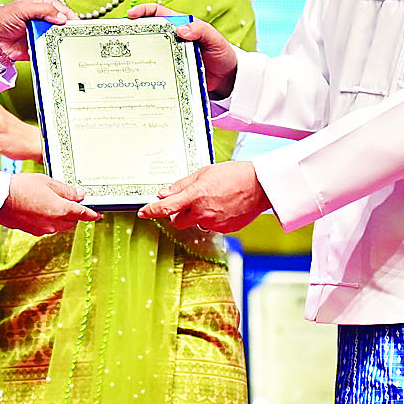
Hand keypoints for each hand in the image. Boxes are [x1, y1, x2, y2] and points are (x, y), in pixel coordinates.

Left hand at [0, 0, 74, 61]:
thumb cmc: (4, 18)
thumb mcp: (24, 8)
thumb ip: (44, 10)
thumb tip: (62, 18)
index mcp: (42, 6)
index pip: (61, 9)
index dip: (69, 16)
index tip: (76, 24)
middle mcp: (43, 19)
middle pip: (61, 24)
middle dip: (68, 30)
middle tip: (74, 36)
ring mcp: (41, 33)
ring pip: (57, 38)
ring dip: (61, 41)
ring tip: (68, 46)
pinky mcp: (38, 46)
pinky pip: (49, 50)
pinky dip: (53, 52)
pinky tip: (58, 54)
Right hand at [0, 173, 99, 234]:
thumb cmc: (21, 187)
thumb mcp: (47, 182)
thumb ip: (66, 190)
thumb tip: (79, 196)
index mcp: (61, 210)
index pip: (83, 214)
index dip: (92, 215)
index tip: (98, 215)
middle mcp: (54, 223)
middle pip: (72, 222)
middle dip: (75, 214)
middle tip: (72, 202)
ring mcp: (43, 229)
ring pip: (60, 226)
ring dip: (62, 218)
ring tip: (54, 204)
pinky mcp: (32, 231)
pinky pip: (47, 227)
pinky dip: (49, 220)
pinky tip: (41, 209)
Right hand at [127, 4, 238, 95]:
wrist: (229, 80)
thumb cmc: (222, 53)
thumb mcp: (214, 39)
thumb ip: (200, 31)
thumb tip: (180, 29)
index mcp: (180, 25)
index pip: (158, 13)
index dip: (143, 11)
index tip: (130, 15)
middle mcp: (172, 39)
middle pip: (148, 33)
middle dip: (132, 33)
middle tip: (120, 39)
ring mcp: (170, 56)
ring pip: (149, 52)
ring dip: (137, 55)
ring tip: (124, 60)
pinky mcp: (171, 72)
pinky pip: (156, 70)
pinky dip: (146, 72)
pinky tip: (138, 77)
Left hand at [138, 161, 268, 232]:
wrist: (260, 186)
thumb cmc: (234, 175)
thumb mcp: (204, 173)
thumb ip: (182, 185)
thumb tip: (165, 193)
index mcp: (195, 196)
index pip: (166, 207)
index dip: (151, 211)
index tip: (143, 213)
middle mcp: (203, 212)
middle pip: (178, 221)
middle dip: (178, 214)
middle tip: (187, 203)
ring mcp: (214, 223)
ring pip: (196, 224)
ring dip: (197, 216)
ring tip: (213, 200)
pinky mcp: (225, 230)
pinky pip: (212, 226)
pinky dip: (213, 219)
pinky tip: (223, 206)